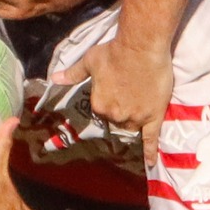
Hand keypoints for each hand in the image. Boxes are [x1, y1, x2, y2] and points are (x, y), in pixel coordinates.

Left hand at [51, 39, 170, 161]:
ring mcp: (136, 117)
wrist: (142, 46)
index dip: (108, 100)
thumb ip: (73, 73)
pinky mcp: (153, 116)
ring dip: (133, 120)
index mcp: (99, 104)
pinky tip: (151, 163)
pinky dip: (151, 151)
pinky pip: (151, 139)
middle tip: (128, 94)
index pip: (101, 110)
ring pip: (132, 126)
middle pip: (117, 120)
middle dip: (121, 110)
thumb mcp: (89, 61)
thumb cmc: (114, 51)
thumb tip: (55, 79)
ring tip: (139, 104)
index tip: (114, 90)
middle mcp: (116, 114)